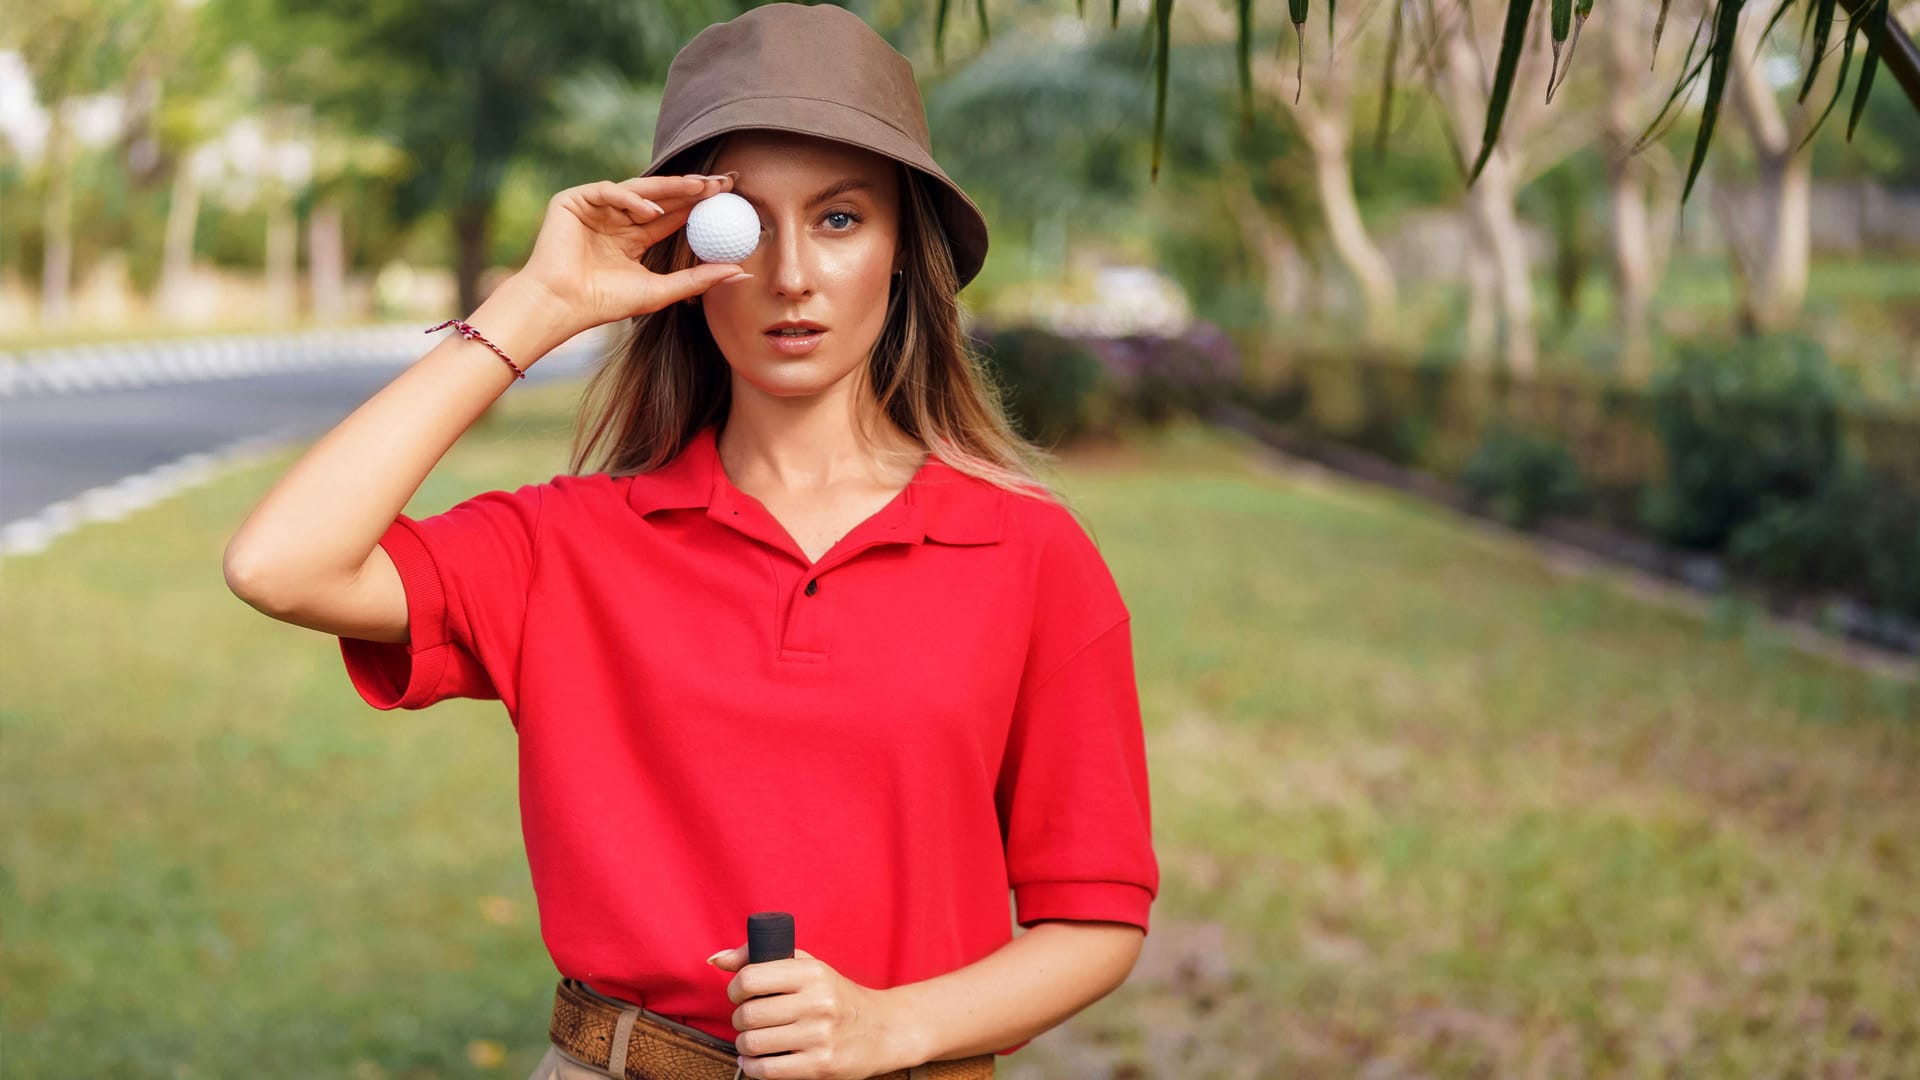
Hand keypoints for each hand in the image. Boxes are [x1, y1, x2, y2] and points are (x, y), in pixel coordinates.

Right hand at [518, 174, 752, 333]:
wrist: (562, 305)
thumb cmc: (606, 302)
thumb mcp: (661, 290)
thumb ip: (698, 279)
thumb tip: (741, 271)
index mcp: (635, 238)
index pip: (673, 216)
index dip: (701, 206)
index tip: (730, 200)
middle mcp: (617, 219)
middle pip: (660, 198)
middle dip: (692, 189)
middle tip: (723, 182)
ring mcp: (595, 208)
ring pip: (639, 189)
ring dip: (669, 187)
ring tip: (699, 188)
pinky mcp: (573, 201)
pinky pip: (608, 192)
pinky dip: (631, 199)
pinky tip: (652, 210)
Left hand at [708, 943, 920, 1078]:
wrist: (882, 1030)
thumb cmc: (836, 996)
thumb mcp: (808, 967)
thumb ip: (760, 957)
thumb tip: (716, 960)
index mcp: (812, 973)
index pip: (750, 977)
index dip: (735, 988)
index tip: (741, 994)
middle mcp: (817, 1003)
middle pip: (748, 1014)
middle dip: (740, 1019)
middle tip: (751, 1019)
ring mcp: (819, 1036)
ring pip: (753, 1043)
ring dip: (745, 1044)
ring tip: (754, 1040)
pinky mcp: (820, 1065)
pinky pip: (766, 1070)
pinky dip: (752, 1066)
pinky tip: (757, 1059)